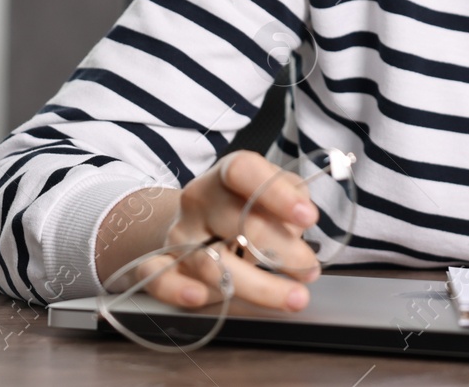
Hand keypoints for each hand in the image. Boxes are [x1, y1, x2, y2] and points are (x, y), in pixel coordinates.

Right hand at [108, 150, 322, 312]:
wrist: (200, 225)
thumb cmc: (246, 208)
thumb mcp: (274, 192)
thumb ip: (292, 197)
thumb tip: (300, 221)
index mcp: (226, 176)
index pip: (243, 171)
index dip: (277, 194)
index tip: (308, 217)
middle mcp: (198, 201)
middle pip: (236, 222)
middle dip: (281, 249)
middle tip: (310, 269)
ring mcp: (179, 234)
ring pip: (210, 262)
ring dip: (258, 285)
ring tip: (294, 297)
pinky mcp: (164, 265)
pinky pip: (159, 278)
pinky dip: (176, 289)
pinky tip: (199, 297)